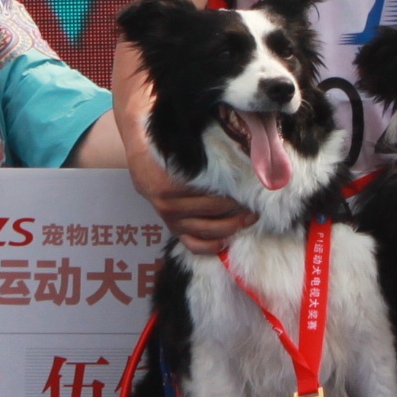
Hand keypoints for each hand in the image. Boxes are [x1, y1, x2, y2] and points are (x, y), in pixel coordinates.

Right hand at [127, 142, 253, 254]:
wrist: (141, 161)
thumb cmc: (165, 152)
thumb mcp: (180, 150)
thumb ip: (201, 158)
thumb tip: (235, 158)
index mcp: (171, 186)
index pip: (210, 194)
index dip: (234, 194)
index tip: (250, 191)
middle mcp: (170, 206)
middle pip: (212, 212)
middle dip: (237, 210)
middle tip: (255, 205)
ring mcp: (171, 220)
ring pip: (206, 230)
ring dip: (230, 227)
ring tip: (249, 220)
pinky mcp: (173, 229)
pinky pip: (192, 244)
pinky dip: (209, 247)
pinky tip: (225, 243)